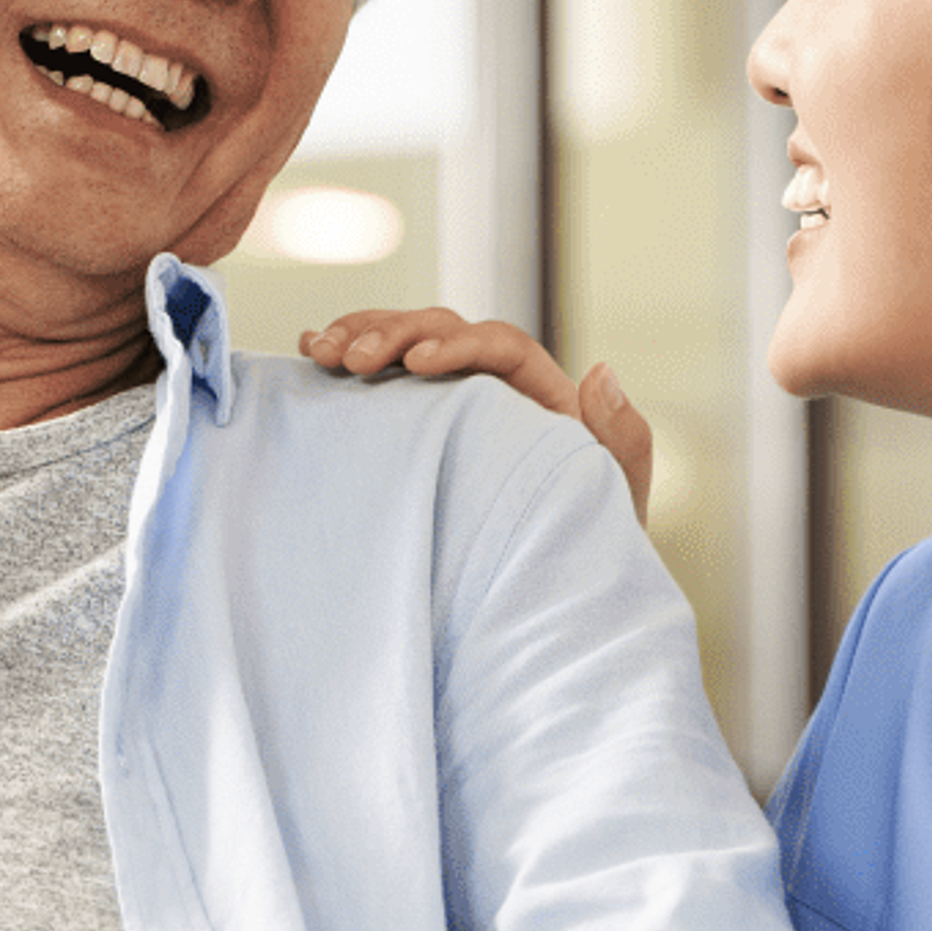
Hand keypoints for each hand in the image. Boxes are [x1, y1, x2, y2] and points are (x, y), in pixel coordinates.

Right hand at [298, 305, 653, 523]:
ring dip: (360, 336)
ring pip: (404, 344)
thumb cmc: (587, 553)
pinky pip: (382, 378)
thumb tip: (600, 370)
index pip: (499, 345)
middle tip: (346, 359)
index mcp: (544, 397)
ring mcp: (451, 405)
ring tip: (319, 350)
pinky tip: (309, 352)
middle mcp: (495, 389)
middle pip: (442, 330)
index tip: (414, 366)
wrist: (550, 600)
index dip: (455, 345)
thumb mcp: (615, 502)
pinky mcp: (417, 428)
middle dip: (392, 333)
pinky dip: (347, 357)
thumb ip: (622, 440)